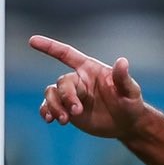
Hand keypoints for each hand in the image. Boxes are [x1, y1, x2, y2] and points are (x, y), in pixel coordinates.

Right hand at [30, 35, 145, 139]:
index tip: (33, 40)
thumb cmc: (131, 103)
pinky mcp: (67, 110)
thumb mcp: (130, 91)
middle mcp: (78, 80)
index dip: (50, 47)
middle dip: (66, 97)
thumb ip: (123, 78)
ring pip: (51, 94)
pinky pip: (49, 107)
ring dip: (53, 106)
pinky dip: (46, 111)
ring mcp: (71, 95)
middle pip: (62, 83)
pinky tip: (50, 119)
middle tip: (77, 112)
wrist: (126, 124)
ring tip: (63, 120)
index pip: (67, 54)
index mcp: (90, 69)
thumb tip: (122, 61)